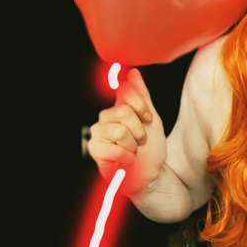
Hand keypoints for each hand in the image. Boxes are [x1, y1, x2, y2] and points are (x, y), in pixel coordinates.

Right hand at [87, 68, 167, 195]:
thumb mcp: (152, 119)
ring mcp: (98, 134)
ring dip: (133, 144)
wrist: (152, 174)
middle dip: (139, 130)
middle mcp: (106, 118)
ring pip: (119, 130)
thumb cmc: (150, 149)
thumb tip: (133, 72)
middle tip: (140, 141)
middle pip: (123, 112)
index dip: (141, 105)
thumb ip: (142, 96)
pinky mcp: (95, 151)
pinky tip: (126, 160)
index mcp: (119, 108)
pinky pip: (113, 148)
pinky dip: (126, 157)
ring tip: (133, 151)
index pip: (124, 90)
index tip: (148, 119)